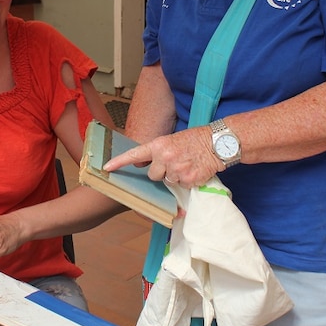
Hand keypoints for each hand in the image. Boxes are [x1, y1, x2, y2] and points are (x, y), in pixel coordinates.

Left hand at [102, 126, 222, 187]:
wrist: (219, 142)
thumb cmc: (195, 140)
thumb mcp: (171, 140)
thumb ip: (155, 152)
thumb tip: (139, 163)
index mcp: (159, 145)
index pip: (135, 155)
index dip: (119, 162)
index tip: (106, 167)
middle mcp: (165, 157)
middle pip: (153, 175)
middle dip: (161, 172)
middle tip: (175, 163)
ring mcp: (177, 170)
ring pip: (168, 182)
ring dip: (176, 177)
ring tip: (187, 164)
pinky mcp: (188, 180)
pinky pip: (182, 186)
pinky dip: (188, 181)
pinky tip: (195, 170)